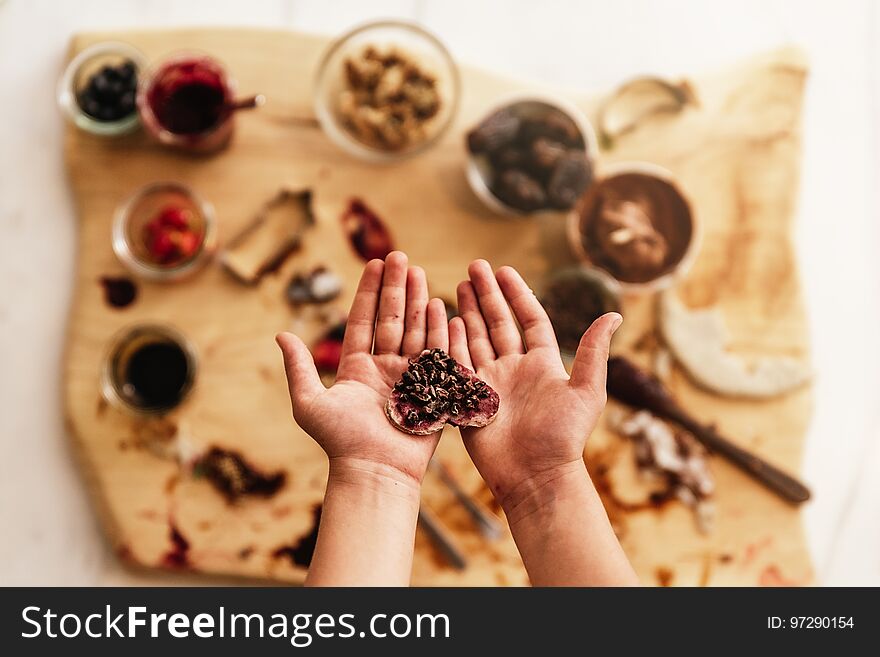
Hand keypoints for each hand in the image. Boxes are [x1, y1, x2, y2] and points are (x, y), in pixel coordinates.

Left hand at [276, 251, 448, 486]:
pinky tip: (437, 304)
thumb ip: (299, 367)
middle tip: (399, 256)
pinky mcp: (431, 389)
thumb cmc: (339, 442)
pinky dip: (436, 328)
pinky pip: (435, 352)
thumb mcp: (310, 402)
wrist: (375, 470)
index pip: (362, 321)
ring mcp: (409, 377)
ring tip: (418, 271)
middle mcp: (383, 368)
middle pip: (390, 319)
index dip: (368, 292)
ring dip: (416, 300)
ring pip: (413, 330)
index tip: (373, 263)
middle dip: (394, 287)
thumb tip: (281, 334)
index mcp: (356, 368)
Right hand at [448, 260, 621, 514]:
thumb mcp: (586, 390)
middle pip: (497, 324)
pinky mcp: (467, 400)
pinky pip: (457, 363)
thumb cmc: (564, 436)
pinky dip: (450, 340)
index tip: (504, 270)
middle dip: (486, 295)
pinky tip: (446, 318)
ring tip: (457, 285)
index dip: (517, 294)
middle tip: (474, 267)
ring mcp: (489, 384)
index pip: (528, 320)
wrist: (535, 475)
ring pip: (475, 339)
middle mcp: (513, 370)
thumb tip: (615, 315)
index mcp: (541, 365)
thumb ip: (593, 351)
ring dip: (467, 311)